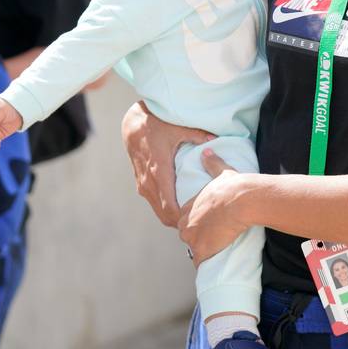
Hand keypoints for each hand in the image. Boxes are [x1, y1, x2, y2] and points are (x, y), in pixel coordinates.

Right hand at [121, 102, 214, 226]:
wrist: (132, 124)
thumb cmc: (156, 124)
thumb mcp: (177, 127)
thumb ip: (197, 135)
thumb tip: (215, 140)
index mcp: (159, 171)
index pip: (169, 206)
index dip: (183, 217)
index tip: (200, 220)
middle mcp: (148, 182)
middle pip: (164, 215)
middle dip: (181, 221)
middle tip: (201, 223)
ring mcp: (143, 184)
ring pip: (158, 211)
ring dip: (173, 217)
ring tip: (193, 218)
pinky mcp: (141, 184)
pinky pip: (154, 203)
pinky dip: (166, 209)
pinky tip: (181, 208)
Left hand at [177, 150, 248, 265]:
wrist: (241, 202)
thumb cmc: (232, 188)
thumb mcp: (221, 172)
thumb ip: (211, 163)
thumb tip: (207, 151)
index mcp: (189, 206)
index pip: (186, 218)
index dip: (198, 221)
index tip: (208, 223)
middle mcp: (186, 223)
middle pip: (187, 234)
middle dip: (197, 237)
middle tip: (213, 237)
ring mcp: (193, 238)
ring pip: (193, 248)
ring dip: (203, 249)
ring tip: (217, 249)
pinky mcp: (202, 250)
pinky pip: (200, 261)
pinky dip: (206, 262)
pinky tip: (215, 260)